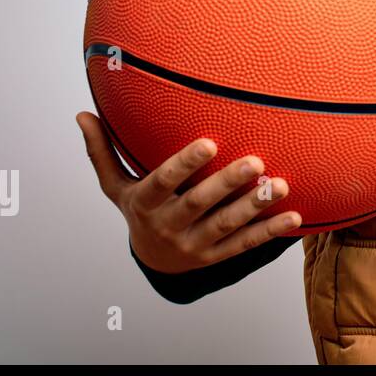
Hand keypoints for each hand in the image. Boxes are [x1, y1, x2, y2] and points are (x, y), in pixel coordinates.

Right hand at [76, 110, 301, 273]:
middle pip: (198, 204)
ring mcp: (193, 245)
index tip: (209, 142)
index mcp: (144, 203)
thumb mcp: (114, 185)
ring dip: (254, 207)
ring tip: (280, 185)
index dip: (184, 165)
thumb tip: (82, 114)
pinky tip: (294, 216)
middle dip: (226, 184)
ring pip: (226, 226)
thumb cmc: (139, 207)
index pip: (163, 182)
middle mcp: (168, 226)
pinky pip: (245, 245)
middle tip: (255, 161)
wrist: (153, 261)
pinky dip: (270, 232)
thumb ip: (101, 151)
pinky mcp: (216, 257)